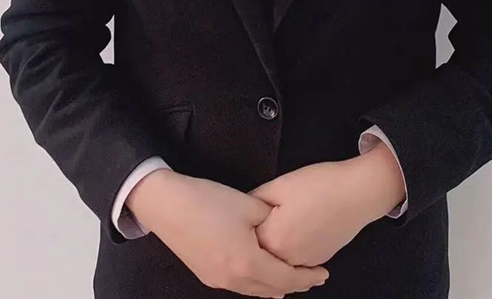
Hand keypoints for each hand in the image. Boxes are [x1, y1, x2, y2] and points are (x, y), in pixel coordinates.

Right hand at [127, 169, 330, 297]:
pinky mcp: (206, 274)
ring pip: (255, 291)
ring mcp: (217, 280)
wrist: (167, 205)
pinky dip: (257, 282)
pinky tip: (262, 271)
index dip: (307, 277)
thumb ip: (272, 220)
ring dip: (275, 285)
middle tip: (312, 275)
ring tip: (291, 275)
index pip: (286, 278)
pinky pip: (240, 286)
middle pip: (272, 290)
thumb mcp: (249, 205)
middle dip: (294, 284)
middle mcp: (233, 280)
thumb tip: (285, 227)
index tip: (324, 273)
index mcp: (248, 263)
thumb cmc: (209, 201)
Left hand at [247, 160, 373, 268]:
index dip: (241, 226)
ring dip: (271, 249)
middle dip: (254, 240)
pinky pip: (294, 262)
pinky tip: (290, 233)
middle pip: (259, 255)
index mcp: (274, 238)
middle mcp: (288, 258)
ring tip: (273, 226)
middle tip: (255, 220)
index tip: (241, 216)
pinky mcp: (318, 260)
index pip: (245, 239)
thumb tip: (241, 210)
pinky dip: (288, 253)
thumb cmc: (321, 185)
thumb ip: (256, 200)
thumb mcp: (280, 184)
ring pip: (277, 262)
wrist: (358, 192)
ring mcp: (305, 262)